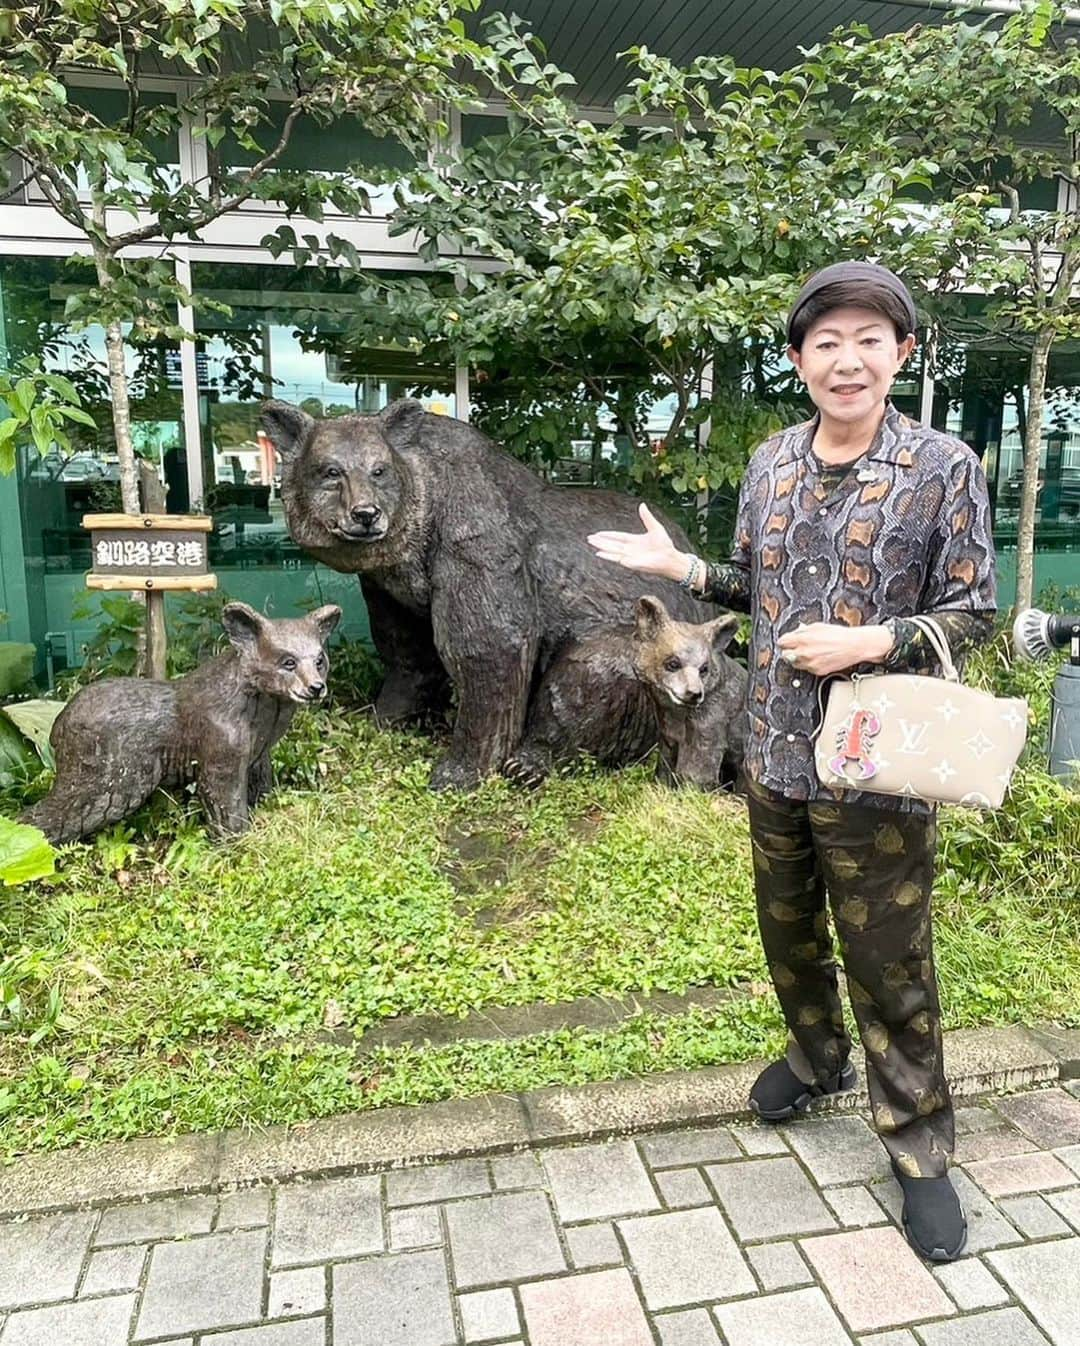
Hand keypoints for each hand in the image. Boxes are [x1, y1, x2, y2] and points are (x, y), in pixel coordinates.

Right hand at [587, 502, 687, 581]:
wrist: (670, 558)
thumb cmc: (665, 545)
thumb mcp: (655, 527)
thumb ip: (647, 517)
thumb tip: (642, 505)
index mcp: (634, 540)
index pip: (618, 537)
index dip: (608, 535)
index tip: (598, 533)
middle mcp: (630, 549)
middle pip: (612, 544)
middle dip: (600, 541)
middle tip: (589, 538)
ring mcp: (629, 556)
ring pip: (611, 550)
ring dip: (601, 547)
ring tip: (591, 543)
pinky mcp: (630, 563)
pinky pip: (616, 558)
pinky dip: (607, 556)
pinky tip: (599, 554)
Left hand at [778, 623, 892, 675]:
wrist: (854, 646)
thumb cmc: (839, 635)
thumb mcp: (817, 626)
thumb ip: (802, 630)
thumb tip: (794, 633)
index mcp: (802, 639)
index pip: (781, 642)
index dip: (785, 641)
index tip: (787, 641)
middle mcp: (804, 653)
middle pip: (784, 655)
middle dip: (789, 650)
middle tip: (796, 647)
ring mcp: (810, 664)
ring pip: (794, 664)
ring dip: (798, 658)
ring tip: (809, 652)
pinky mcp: (816, 671)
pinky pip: (806, 668)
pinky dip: (808, 664)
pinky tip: (817, 657)